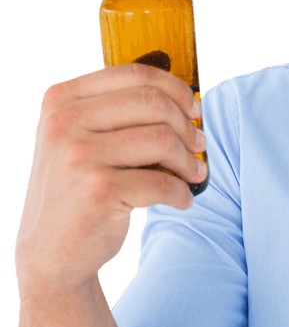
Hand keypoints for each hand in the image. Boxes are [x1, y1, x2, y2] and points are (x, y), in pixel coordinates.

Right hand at [14, 64, 207, 292]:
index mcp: (61, 101)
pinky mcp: (98, 191)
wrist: (50, 252)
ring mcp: (77, 157)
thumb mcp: (81, 138)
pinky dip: (181, 192)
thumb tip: (186, 93)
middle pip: (153, 102)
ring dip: (189, 160)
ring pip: (163, 139)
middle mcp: (63, 123)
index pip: (135, 74)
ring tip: (194, 173)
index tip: (194, 108)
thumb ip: (119, 110)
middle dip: (187, 125)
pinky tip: (182, 199)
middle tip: (199, 144)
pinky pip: (162, 182)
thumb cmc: (78, 188)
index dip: (176, 89)